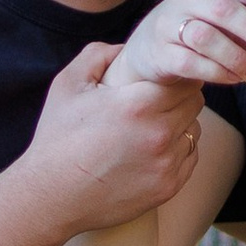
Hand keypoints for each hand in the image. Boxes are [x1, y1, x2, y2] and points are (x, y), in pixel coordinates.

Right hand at [19, 44, 203, 235]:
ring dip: (180, 125)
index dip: (176, 76)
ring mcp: (166, 164)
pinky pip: (189, 158)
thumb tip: (125, 48)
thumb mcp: (68, 85)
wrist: (51, 197)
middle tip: (158, 101)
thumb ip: (99, 56)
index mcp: (137, 104)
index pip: (185, 79)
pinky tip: (151, 151)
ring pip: (194, 131)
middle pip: (195, 103)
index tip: (163, 79)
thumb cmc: (56, 140)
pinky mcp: (168, 188)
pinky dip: (176, 152)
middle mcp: (158, 134)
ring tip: (152, 128)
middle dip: (180, 97)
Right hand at [114, 0, 245, 90]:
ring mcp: (169, 21)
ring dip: (239, 59)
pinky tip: (234, 79)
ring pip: (207, 37)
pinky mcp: (160, 50)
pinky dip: (219, 73)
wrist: (150, 53)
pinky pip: (192, 63)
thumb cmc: (201, 36)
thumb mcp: (232, 28)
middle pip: (228, 9)